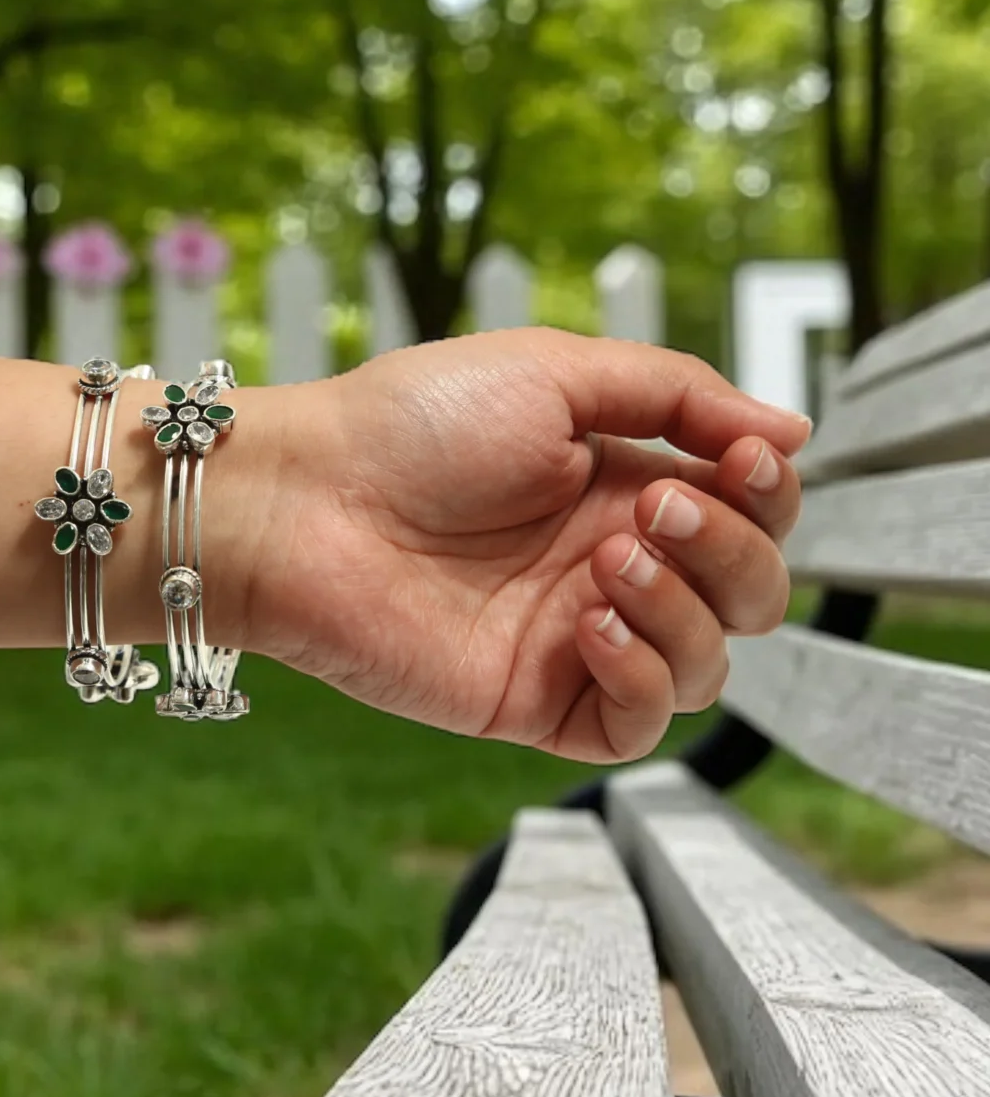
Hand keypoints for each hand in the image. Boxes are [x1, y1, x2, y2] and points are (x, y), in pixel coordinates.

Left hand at [230, 329, 808, 763]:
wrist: (305, 502)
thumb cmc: (413, 423)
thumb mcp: (558, 372)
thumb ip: (679, 397)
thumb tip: (791, 432)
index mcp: (622, 482)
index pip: (750, 510)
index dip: (766, 494)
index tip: (739, 463)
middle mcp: (611, 562)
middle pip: (750, 593)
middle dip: (733, 552)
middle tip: (647, 513)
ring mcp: (577, 637)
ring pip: (710, 663)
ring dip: (685, 610)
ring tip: (603, 564)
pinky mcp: (537, 701)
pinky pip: (640, 723)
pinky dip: (643, 677)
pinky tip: (589, 626)